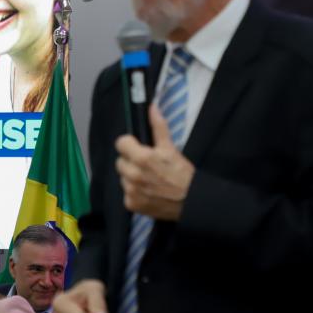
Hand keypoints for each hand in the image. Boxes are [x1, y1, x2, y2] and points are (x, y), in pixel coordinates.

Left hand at [115, 104, 194, 220]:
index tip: (137, 148)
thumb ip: (158, 127)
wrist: (192, 201)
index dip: (129, 144)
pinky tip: (148, 191)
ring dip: (131, 177)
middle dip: (130, 161)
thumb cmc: (182, 174)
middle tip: (146, 165)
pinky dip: (134, 192)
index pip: (120, 143)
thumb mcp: (171, 148)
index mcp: (141, 158)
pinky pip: (126, 193)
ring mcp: (131, 191)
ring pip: (123, 177)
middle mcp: (133, 175)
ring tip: (149, 179)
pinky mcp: (131, 204)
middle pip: (120, 161)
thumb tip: (152, 107)